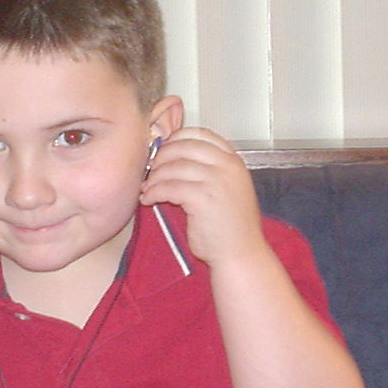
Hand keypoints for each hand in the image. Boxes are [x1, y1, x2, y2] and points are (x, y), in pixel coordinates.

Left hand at [140, 127, 266, 266]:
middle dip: (162, 156)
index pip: (201, 133)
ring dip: (155, 177)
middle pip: (184, 146)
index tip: (165, 149)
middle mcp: (227, 166)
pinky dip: (154, 192)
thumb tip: (172, 157)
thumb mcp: (227, 188)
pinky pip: (169, 187)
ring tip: (148, 188)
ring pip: (174, 167)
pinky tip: (149, 199)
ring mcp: (216, 181)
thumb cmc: (230, 226)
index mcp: (234, 161)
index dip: (177, 138)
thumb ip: (208, 170)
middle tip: (151, 169)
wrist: (240, 254)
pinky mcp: (202, 199)